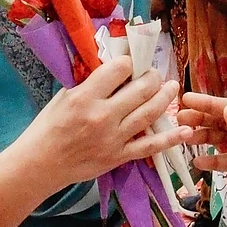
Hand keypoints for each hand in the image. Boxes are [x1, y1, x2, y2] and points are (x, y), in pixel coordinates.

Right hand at [27, 57, 189, 186]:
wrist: (40, 164)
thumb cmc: (48, 127)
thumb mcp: (64, 96)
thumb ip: (89, 83)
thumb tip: (112, 69)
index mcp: (85, 97)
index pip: (119, 70)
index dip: (129, 62)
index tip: (131, 63)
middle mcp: (103, 116)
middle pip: (141, 89)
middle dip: (152, 77)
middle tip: (154, 74)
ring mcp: (114, 138)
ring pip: (150, 113)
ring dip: (165, 97)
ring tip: (172, 86)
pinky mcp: (120, 156)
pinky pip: (150, 146)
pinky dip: (170, 139)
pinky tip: (186, 131)